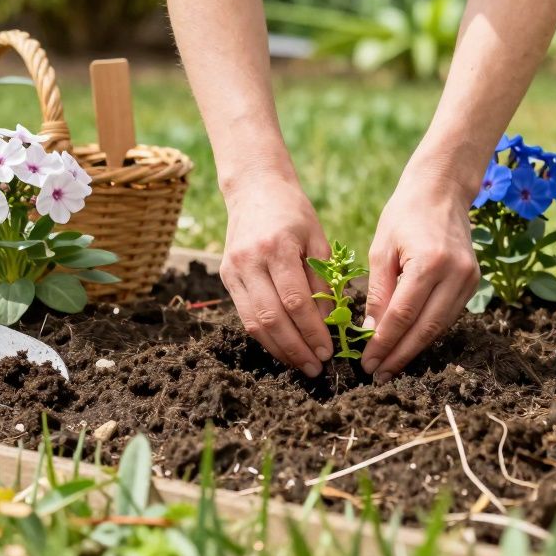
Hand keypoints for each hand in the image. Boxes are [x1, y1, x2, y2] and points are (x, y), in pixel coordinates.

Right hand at [219, 176, 333, 376]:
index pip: (296, 301)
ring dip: (279, 349)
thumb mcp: (317, 239)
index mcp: (277, 247)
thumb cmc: (294, 213)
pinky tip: (282, 347)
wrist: (255, 188)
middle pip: (273, 317)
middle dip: (296, 348)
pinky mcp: (226, 277)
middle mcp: (251, 260)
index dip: (312, 331)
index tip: (328, 351)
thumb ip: (323, 279)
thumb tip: (329, 322)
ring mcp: (234, 270)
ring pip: (254, 322)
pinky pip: (244, 316)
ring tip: (300, 365)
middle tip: (316, 367)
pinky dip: (264, 336)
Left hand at [362, 178, 479, 383]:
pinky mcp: (474, 282)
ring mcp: (469, 279)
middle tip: (377, 373)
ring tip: (390, 365)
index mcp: (429, 262)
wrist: (441, 189)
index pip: (403, 315)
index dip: (385, 343)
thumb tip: (370, 333)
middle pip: (426, 328)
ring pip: (440, 327)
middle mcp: (455, 274)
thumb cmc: (404, 215)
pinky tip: (409, 343)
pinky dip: (428, 332)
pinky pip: (448, 315)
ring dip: (414, 349)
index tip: (367, 362)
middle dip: (400, 355)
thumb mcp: (381, 250)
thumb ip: (378, 292)